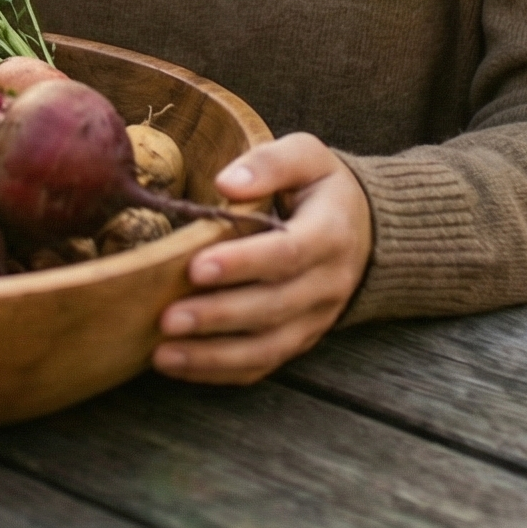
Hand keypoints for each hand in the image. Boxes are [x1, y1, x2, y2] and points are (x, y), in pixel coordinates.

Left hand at [153, 133, 370, 384]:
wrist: (362, 229)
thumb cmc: (321, 188)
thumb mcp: (307, 157)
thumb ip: (270, 163)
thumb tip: (226, 183)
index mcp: (330, 233)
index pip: (287, 254)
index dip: (242, 264)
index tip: (196, 267)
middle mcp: (328, 282)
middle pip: (273, 307)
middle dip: (218, 316)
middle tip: (168, 318)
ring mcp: (316, 317)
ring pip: (267, 347)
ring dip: (214, 355)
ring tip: (164, 354)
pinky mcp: (300, 339)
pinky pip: (263, 364)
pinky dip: (220, 370)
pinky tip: (179, 365)